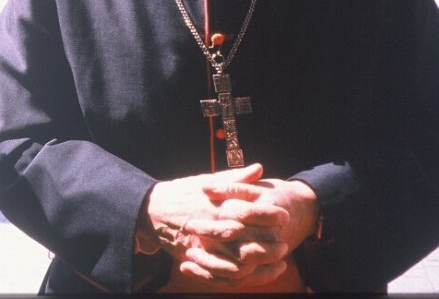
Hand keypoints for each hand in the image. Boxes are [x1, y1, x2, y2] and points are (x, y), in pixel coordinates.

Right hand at [142, 164, 292, 288]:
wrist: (152, 210)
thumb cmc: (182, 193)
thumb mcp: (207, 180)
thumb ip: (234, 178)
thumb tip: (259, 168)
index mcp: (214, 201)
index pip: (245, 207)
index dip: (267, 212)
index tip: (283, 212)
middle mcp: (209, 221)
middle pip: (245, 231)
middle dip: (268, 235)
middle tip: (286, 234)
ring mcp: (203, 240)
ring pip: (237, 253)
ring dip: (261, 255)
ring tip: (280, 254)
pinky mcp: (197, 255)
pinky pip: (223, 269)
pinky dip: (242, 270)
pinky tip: (258, 268)